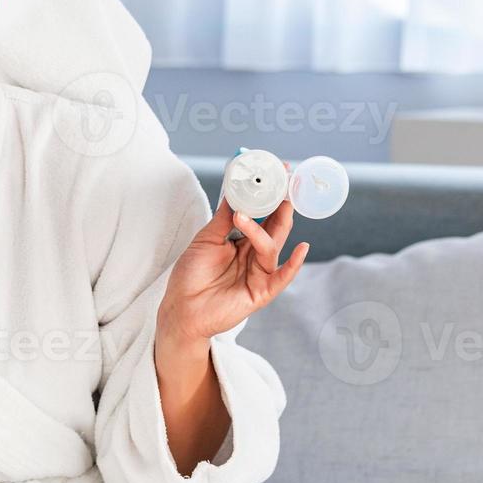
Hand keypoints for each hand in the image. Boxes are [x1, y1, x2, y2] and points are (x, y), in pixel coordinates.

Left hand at [157, 176, 308, 349]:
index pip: (262, 215)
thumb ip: (224, 217)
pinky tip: (301, 249)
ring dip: (261, 230)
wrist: (180, 309)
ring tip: (243, 217)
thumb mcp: (206, 239)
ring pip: (271, 246)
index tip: (277, 174)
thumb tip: (235, 190)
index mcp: (242, 241)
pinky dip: (293, 264)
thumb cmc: (191, 275)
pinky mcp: (261, 292)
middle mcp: (253, 255)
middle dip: (281, 206)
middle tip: (285, 184)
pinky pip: (281, 277)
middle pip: (274, 227)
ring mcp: (259, 273)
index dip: (270, 196)